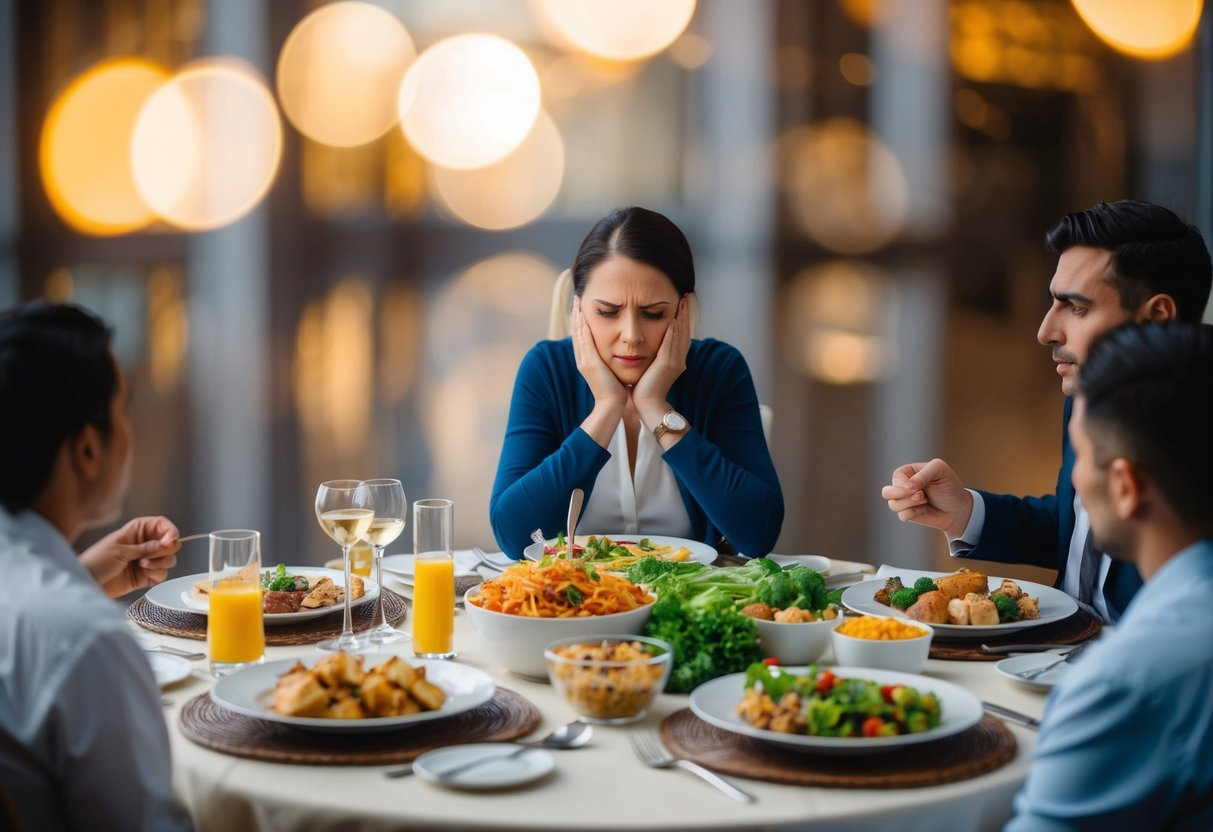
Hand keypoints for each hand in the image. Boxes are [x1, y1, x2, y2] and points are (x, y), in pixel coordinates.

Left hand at [80, 516, 181, 597]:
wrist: (87, 583)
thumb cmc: (97, 561)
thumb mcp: (120, 551)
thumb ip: (145, 548)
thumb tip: (167, 544)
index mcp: (137, 531)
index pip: (162, 525)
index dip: (170, 531)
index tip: (170, 541)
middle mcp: (145, 544)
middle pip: (170, 543)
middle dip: (165, 550)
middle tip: (151, 556)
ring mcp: (147, 561)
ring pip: (168, 559)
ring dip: (160, 563)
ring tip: (142, 565)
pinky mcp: (146, 576)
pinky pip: (162, 574)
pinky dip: (156, 574)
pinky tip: (143, 575)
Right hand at [572, 297, 627, 408]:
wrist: (612, 405)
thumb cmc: (616, 392)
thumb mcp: (611, 373)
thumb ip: (610, 363)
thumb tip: (617, 354)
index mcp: (587, 361)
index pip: (582, 336)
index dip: (580, 321)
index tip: (582, 307)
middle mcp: (582, 359)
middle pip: (577, 331)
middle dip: (576, 314)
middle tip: (576, 298)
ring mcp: (583, 360)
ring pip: (578, 332)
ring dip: (577, 315)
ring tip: (577, 300)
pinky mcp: (588, 361)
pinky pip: (583, 338)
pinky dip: (582, 325)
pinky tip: (582, 313)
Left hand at [632, 294, 690, 415]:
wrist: (647, 404)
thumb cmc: (645, 388)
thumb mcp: (653, 368)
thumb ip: (655, 356)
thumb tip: (650, 345)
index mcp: (676, 360)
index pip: (682, 334)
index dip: (684, 318)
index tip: (683, 303)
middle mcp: (679, 359)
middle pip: (685, 331)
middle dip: (686, 312)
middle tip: (687, 296)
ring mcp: (675, 362)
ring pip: (680, 334)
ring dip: (682, 317)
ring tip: (683, 301)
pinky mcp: (667, 364)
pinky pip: (671, 344)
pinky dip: (673, 331)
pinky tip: (673, 319)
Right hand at [881, 459, 972, 538]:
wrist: (959, 509)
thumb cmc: (950, 487)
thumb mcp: (940, 470)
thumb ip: (924, 473)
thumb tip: (908, 487)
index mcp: (908, 472)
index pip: (896, 477)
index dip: (905, 485)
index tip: (921, 489)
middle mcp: (903, 486)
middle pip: (887, 492)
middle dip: (902, 496)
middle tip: (921, 496)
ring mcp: (904, 500)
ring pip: (893, 505)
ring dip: (910, 504)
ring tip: (925, 501)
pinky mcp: (907, 513)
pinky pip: (901, 515)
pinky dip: (914, 513)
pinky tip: (924, 509)